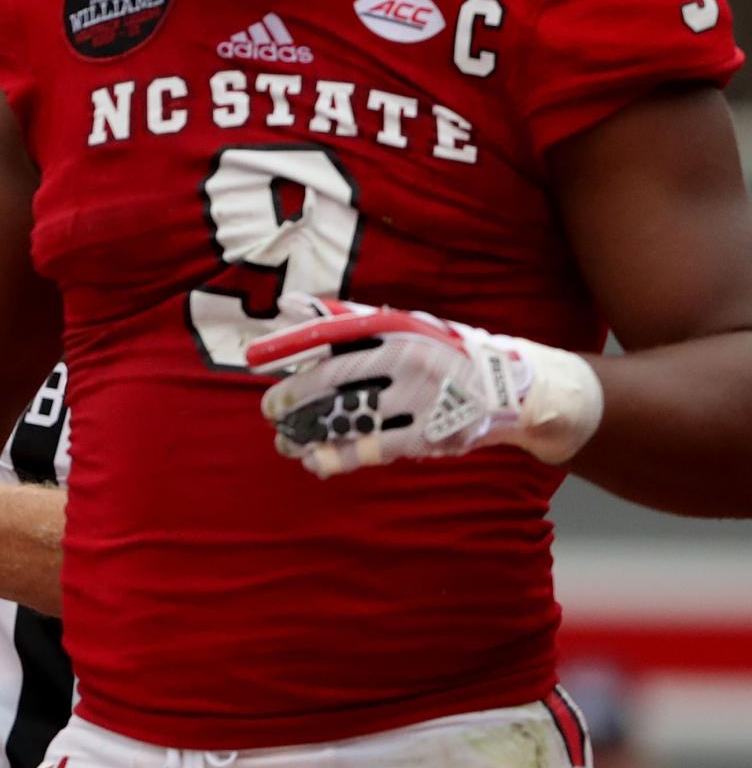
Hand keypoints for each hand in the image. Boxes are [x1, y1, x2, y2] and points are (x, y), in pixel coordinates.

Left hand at [245, 295, 602, 476]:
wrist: (513, 389)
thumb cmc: (443, 353)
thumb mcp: (403, 327)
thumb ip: (347, 318)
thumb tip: (289, 305)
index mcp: (399, 330)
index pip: (334, 335)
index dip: (292, 346)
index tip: (254, 357)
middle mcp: (408, 362)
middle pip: (334, 382)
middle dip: (293, 399)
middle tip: (270, 410)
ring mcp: (420, 400)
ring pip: (350, 419)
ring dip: (310, 433)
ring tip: (285, 441)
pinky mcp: (431, 435)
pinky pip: (375, 448)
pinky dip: (340, 457)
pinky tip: (316, 462)